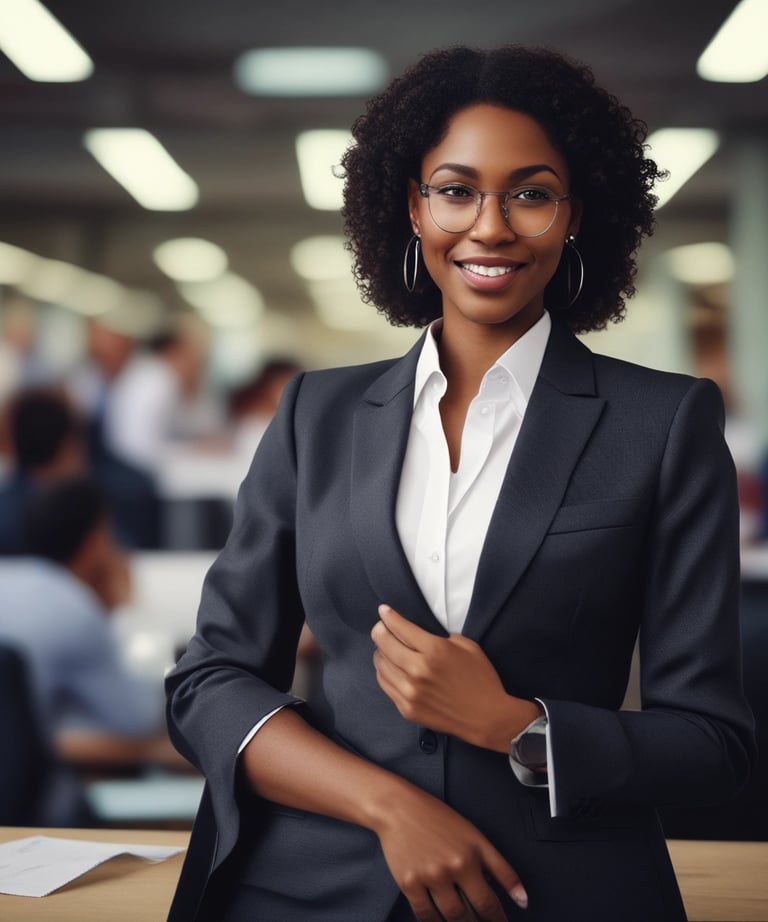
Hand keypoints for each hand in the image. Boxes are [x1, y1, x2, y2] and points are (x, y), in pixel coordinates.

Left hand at [372, 605, 538, 751]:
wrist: (487, 718)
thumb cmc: (481, 679)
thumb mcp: (467, 646)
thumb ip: (441, 637)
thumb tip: (419, 634)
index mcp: (435, 650)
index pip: (400, 628)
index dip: (388, 616)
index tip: (384, 610)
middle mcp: (418, 670)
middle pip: (384, 643)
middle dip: (379, 630)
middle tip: (381, 628)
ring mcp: (410, 691)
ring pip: (380, 664)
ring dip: (380, 652)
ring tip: (386, 648)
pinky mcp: (407, 709)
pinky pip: (385, 684)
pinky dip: (384, 672)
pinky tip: (390, 667)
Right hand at [374, 780, 526, 919]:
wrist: (398, 808)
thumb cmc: (436, 818)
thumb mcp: (474, 836)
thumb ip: (499, 867)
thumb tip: (521, 899)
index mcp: (471, 854)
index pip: (490, 901)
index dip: (498, 919)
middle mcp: (452, 866)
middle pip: (471, 913)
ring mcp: (430, 876)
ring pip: (450, 917)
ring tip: (463, 921)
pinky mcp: (409, 883)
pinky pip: (425, 915)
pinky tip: (440, 919)